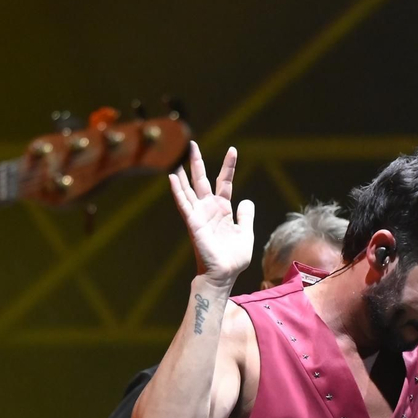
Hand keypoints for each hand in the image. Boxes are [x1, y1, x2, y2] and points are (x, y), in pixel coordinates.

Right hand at [168, 141, 253, 286]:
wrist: (224, 274)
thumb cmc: (233, 258)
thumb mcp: (245, 233)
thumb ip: (246, 217)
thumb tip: (246, 201)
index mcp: (223, 209)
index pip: (224, 182)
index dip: (228, 166)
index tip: (232, 149)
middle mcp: (209, 209)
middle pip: (201, 180)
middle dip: (196, 162)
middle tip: (191, 143)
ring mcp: (199, 214)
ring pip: (188, 188)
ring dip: (182, 172)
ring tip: (176, 155)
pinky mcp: (193, 222)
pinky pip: (183, 203)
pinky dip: (177, 190)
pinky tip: (171, 176)